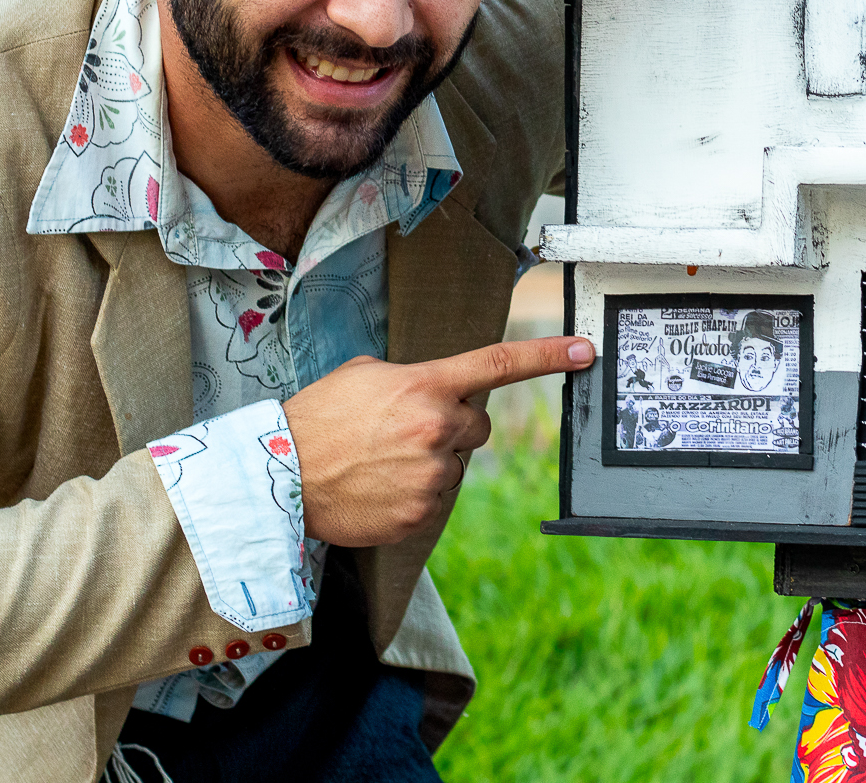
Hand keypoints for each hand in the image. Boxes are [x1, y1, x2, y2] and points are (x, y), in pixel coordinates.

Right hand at [283, 335, 594, 546]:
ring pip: (455, 466)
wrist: (280, 476)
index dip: (549, 356)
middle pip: (478, 427)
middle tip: (404, 431)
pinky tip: (379, 487)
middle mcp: (437, 428)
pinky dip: (414, 495)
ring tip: (380, 461)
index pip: (500, 364)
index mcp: (426, 386)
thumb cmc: (318, 419)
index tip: (586, 351)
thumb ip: (415, 378)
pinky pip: (436, 499)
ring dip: (430, 462)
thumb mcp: (366, 375)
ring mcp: (433, 474)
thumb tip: (438, 390)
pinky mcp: (422, 513)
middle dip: (452, 427)